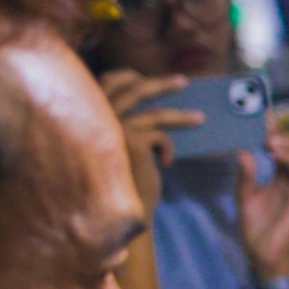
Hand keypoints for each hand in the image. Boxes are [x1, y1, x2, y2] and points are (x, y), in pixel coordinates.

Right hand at [97, 69, 199, 214]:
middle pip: (134, 89)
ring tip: (200, 118)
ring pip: (155, 113)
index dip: (128, 77)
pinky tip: (167, 161)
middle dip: (162, 84)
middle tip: (184, 83)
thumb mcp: (118, 144)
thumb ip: (124, 122)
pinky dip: (168, 147)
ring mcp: (113, 127)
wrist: (116, 211)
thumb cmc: (119, 179)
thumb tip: (154, 105)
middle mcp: (96, 116)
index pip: (107, 82)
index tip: (146, 78)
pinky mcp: (132, 142)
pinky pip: (161, 135)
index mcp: (88, 113)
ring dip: (181, 115)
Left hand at [239, 127, 288, 284]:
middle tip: (266, 125)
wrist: (261, 253)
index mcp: (284, 177)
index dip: (278, 132)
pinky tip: (276, 152)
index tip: (264, 117)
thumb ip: (246, 174)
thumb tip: (242, 150)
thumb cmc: (255, 227)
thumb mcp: (244, 195)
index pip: (286, 149)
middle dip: (286, 135)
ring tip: (270, 138)